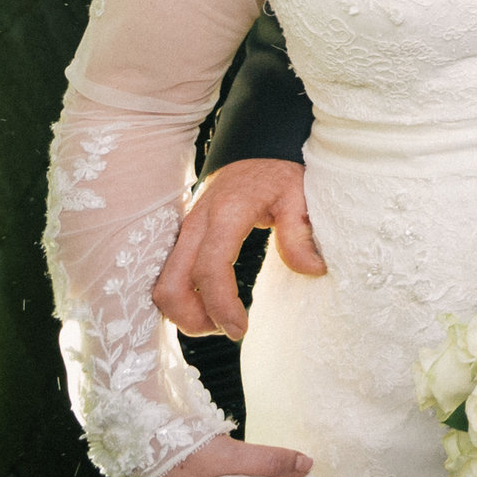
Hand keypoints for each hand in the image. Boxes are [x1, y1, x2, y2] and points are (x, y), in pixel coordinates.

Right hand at [153, 159, 323, 340]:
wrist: (256, 147)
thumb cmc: (280, 171)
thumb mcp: (300, 195)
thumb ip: (301, 234)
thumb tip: (313, 270)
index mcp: (226, 213)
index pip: (210, 269)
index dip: (220, 306)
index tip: (239, 329)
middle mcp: (197, 223)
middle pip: (172, 285)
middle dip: (193, 318)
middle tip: (228, 329)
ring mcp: (185, 230)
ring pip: (163, 284)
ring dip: (184, 312)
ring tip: (221, 319)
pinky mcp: (183, 236)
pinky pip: (170, 275)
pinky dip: (182, 297)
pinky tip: (209, 304)